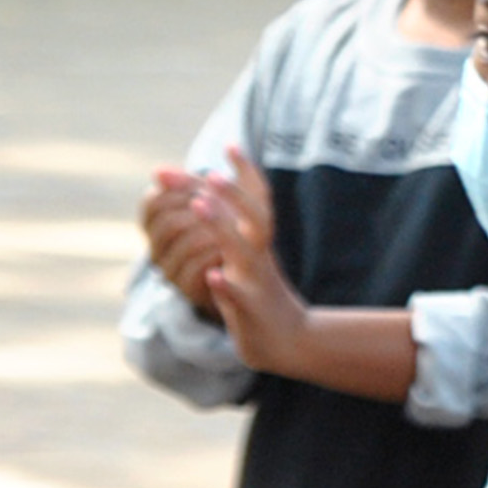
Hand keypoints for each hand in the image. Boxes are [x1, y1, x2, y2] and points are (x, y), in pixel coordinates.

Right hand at [141, 169, 224, 313]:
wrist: (248, 276)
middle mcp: (156, 249)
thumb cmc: (230, 228)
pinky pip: (196, 270)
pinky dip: (214, 257)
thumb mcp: (215, 200)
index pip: (152, 203)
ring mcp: (169, 271)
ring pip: (186, 244)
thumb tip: (158, 171)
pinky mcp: (186, 290)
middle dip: (201, 213)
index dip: (180, 192)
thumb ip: (189, 183)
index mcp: (158, 224)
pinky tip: (227, 251)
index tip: (207, 188)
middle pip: (169, 223)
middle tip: (227, 209)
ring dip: (213, 233)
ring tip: (235, 229)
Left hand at [193, 151, 314, 377]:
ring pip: (243, 249)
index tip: (230, 144)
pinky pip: (240, 296)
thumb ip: (223, 230)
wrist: (290, 343)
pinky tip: (213, 276)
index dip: (246, 171)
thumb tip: (196, 197)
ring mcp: (257, 281)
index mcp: (258, 241)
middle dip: (233, 192)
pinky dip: (227, 286)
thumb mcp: (244, 258)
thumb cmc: (260, 296)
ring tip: (198, 205)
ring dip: (221, 226)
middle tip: (210, 172)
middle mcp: (260, 255)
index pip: (257, 199)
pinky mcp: (251, 310)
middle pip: (254, 215)